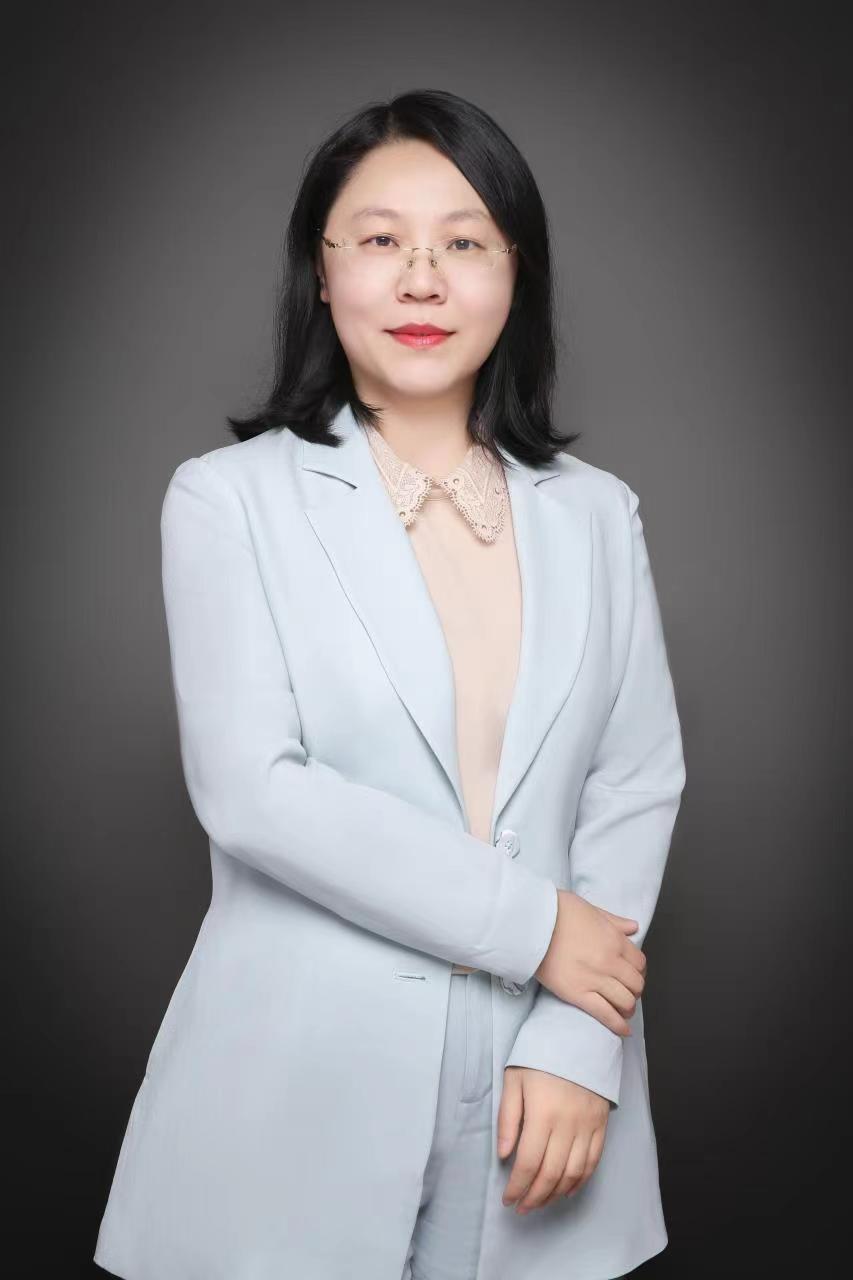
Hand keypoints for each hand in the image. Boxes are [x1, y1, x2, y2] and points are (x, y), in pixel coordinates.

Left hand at [498, 1066, 609, 1211]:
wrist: (579, 1035)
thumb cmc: (541, 1055)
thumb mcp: (514, 1079)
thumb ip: (508, 1119)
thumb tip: (504, 1155)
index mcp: (542, 1113)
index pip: (528, 1162)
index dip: (517, 1186)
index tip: (507, 1199)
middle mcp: (567, 1124)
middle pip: (551, 1173)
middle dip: (534, 1196)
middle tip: (522, 1207)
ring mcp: (587, 1125)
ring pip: (573, 1173)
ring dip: (555, 1193)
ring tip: (540, 1202)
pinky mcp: (601, 1124)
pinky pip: (593, 1161)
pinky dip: (580, 1181)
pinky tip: (567, 1189)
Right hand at [534, 889, 645, 1036]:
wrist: (532, 922)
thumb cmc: (557, 911)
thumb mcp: (591, 909)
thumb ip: (615, 921)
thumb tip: (634, 927)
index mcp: (615, 939)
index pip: (640, 963)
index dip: (639, 972)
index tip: (633, 975)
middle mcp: (610, 961)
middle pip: (636, 984)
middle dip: (634, 990)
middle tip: (627, 992)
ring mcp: (595, 978)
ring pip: (625, 1001)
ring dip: (627, 1008)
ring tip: (623, 1010)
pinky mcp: (577, 993)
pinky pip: (605, 1014)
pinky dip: (617, 1025)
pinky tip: (623, 1030)